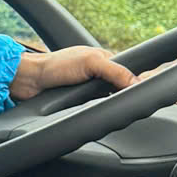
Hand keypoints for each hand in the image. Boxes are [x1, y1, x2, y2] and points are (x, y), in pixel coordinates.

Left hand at [9, 43, 134, 101]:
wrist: (29, 81)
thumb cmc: (55, 65)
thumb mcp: (90, 63)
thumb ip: (115, 71)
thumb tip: (137, 83)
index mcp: (104, 61)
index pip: (130, 72)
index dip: (139, 81)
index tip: (146, 90)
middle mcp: (99, 76)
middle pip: (122, 89)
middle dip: (127, 96)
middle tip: (133, 103)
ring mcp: (89, 91)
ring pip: (110, 102)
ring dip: (112, 105)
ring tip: (118, 110)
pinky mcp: (80, 105)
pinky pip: (97, 111)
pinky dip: (100, 113)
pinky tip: (102, 115)